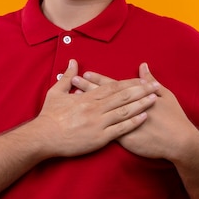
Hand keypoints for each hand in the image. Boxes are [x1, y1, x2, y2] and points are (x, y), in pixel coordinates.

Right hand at [33, 59, 159, 157]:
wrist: (43, 137)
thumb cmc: (49, 115)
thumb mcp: (56, 92)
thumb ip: (68, 77)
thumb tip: (73, 61)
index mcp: (87, 97)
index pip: (113, 87)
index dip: (129, 83)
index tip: (142, 80)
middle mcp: (95, 108)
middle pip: (122, 97)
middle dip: (141, 91)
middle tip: (155, 87)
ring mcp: (98, 123)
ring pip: (124, 111)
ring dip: (141, 105)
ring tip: (154, 100)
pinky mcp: (99, 137)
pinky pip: (120, 129)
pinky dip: (133, 123)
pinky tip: (143, 118)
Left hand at [72, 63, 196, 160]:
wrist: (178, 141)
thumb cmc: (174, 117)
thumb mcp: (165, 95)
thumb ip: (151, 81)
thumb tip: (143, 66)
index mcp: (135, 97)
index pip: (113, 85)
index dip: (98, 79)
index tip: (86, 73)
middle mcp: (127, 108)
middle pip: (103, 96)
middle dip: (87, 88)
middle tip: (72, 80)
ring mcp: (124, 123)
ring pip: (101, 112)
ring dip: (87, 104)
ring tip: (73, 97)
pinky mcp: (124, 138)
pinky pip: (105, 130)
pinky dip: (92, 124)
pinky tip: (82, 120)